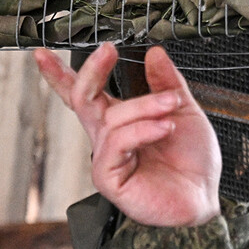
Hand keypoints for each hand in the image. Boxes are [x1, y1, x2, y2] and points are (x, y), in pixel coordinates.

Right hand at [35, 43, 221, 226]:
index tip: (44, 52)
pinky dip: (143, 130)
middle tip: (109, 50)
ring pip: (111, 119)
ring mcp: (106, 159)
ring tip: (171, 107)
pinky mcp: (109, 178)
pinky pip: (118, 143)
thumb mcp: (184, 112)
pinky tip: (165, 128)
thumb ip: (168, 83)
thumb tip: (155, 53)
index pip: (84, 95)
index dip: (60, 75)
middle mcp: (108, 139)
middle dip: (92, 71)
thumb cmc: (193, 163)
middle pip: (83, 98)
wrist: (205, 198)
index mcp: (120, 122)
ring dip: (145, 106)